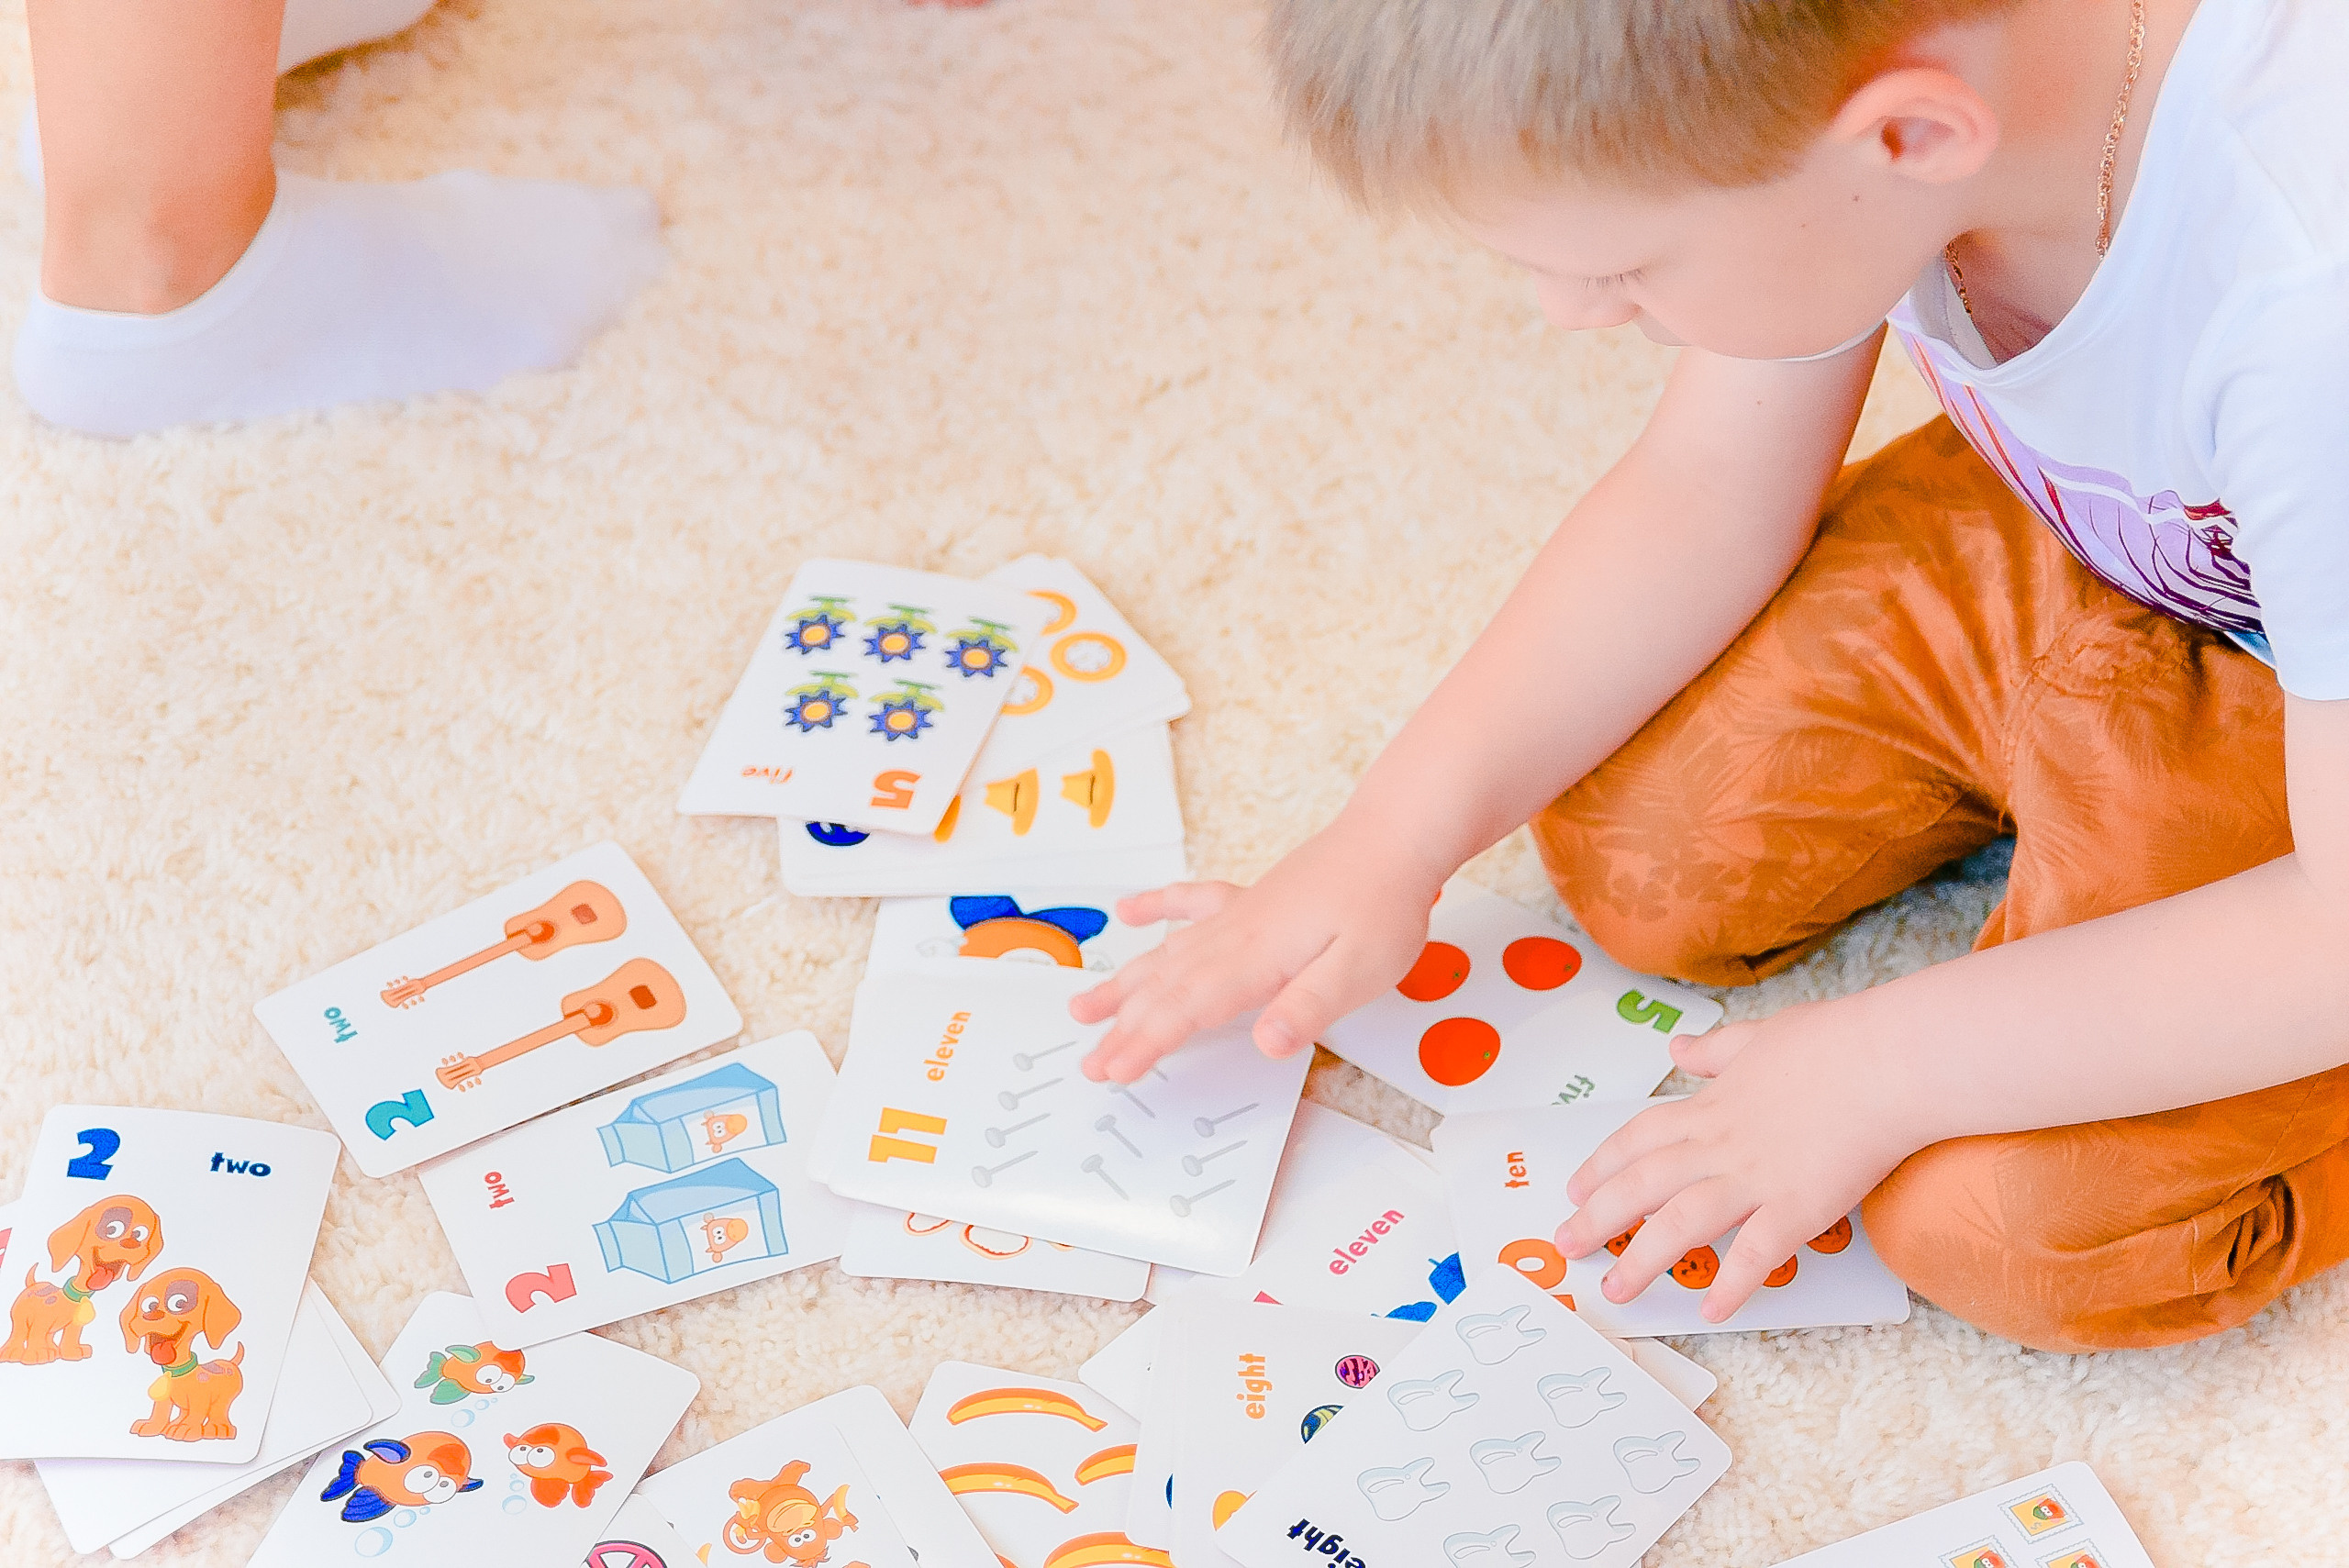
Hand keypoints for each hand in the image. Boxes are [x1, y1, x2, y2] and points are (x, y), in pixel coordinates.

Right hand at [1071, 824, 1448, 1082]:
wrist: (1393, 836)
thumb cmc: (1383, 904)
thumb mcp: (1362, 968)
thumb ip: (1309, 1005)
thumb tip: (1265, 1044)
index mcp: (1257, 957)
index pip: (1188, 1008)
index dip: (1147, 1042)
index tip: (1112, 1070)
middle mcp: (1234, 934)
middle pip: (1165, 987)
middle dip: (1124, 1027)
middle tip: (1088, 1063)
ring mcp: (1238, 913)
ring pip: (1166, 953)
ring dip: (1124, 983)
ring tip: (1083, 1006)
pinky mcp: (1250, 898)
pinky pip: (1190, 902)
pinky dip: (1156, 907)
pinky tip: (1128, 910)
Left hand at [1554, 999, 1922, 1322]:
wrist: (1888, 1061)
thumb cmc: (1835, 1042)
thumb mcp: (1759, 1036)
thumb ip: (1715, 1050)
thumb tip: (1678, 1048)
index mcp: (1711, 1105)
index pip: (1639, 1138)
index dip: (1603, 1164)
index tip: (1575, 1187)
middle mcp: (1721, 1145)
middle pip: (1643, 1185)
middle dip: (1598, 1217)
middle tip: (1566, 1245)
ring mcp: (1756, 1178)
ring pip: (1681, 1223)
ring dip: (1642, 1259)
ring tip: (1615, 1290)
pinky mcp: (1798, 1207)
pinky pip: (1755, 1254)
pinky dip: (1731, 1284)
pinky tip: (1710, 1310)